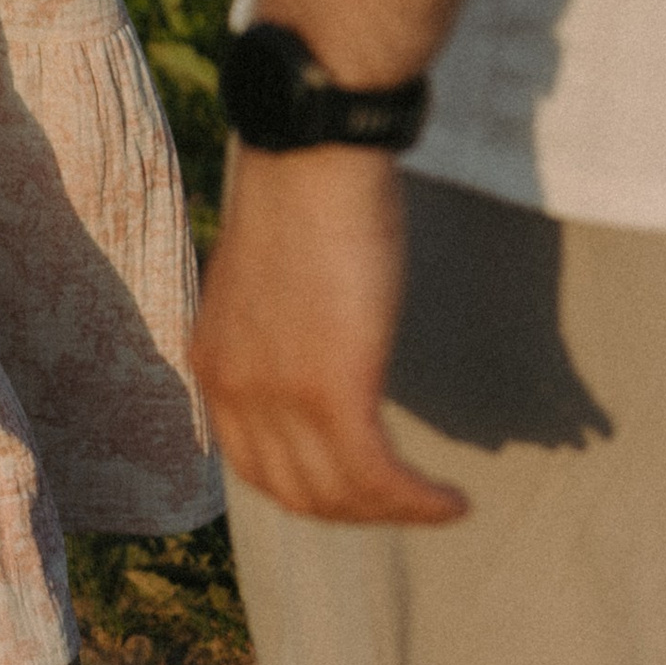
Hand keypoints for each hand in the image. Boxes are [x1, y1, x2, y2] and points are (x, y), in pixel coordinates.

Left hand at [193, 143, 466, 525]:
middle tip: (404, 501)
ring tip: (438, 504)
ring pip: (338, 497)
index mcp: (213, 362)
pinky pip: (377, 478)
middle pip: (294, 493)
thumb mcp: (270, 281)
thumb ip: (276, 333)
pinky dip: (417, 502)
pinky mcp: (334, 393)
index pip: (254, 465)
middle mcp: (234, 391)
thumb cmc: (304, 193)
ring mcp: (280, 397)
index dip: (310, 489)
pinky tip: (452, 501)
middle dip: (354, 510)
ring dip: (393, 513)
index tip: (358, 485)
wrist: (313, 151)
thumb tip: (315, 354)